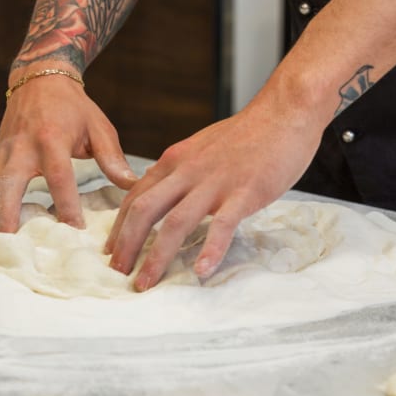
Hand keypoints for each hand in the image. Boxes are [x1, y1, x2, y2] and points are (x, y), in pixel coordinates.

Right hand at [0, 64, 136, 235]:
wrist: (39, 80)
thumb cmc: (74, 108)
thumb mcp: (98, 127)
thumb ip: (113, 158)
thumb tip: (132, 186)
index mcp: (51, 140)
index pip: (59, 178)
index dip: (67, 206)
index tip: (74, 233)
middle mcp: (20, 149)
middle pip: (8, 186)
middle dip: (7, 217)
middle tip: (9, 247)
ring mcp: (0, 157)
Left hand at [104, 87, 325, 290]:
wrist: (285, 112)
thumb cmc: (246, 134)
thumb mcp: (200, 147)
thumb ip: (180, 169)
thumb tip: (159, 187)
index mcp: (175, 160)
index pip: (135, 196)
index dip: (119, 226)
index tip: (111, 251)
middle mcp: (187, 171)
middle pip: (144, 211)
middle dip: (126, 245)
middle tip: (117, 273)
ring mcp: (215, 182)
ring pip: (175, 223)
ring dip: (156, 257)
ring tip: (145, 283)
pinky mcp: (244, 192)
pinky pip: (223, 225)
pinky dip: (210, 250)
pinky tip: (201, 271)